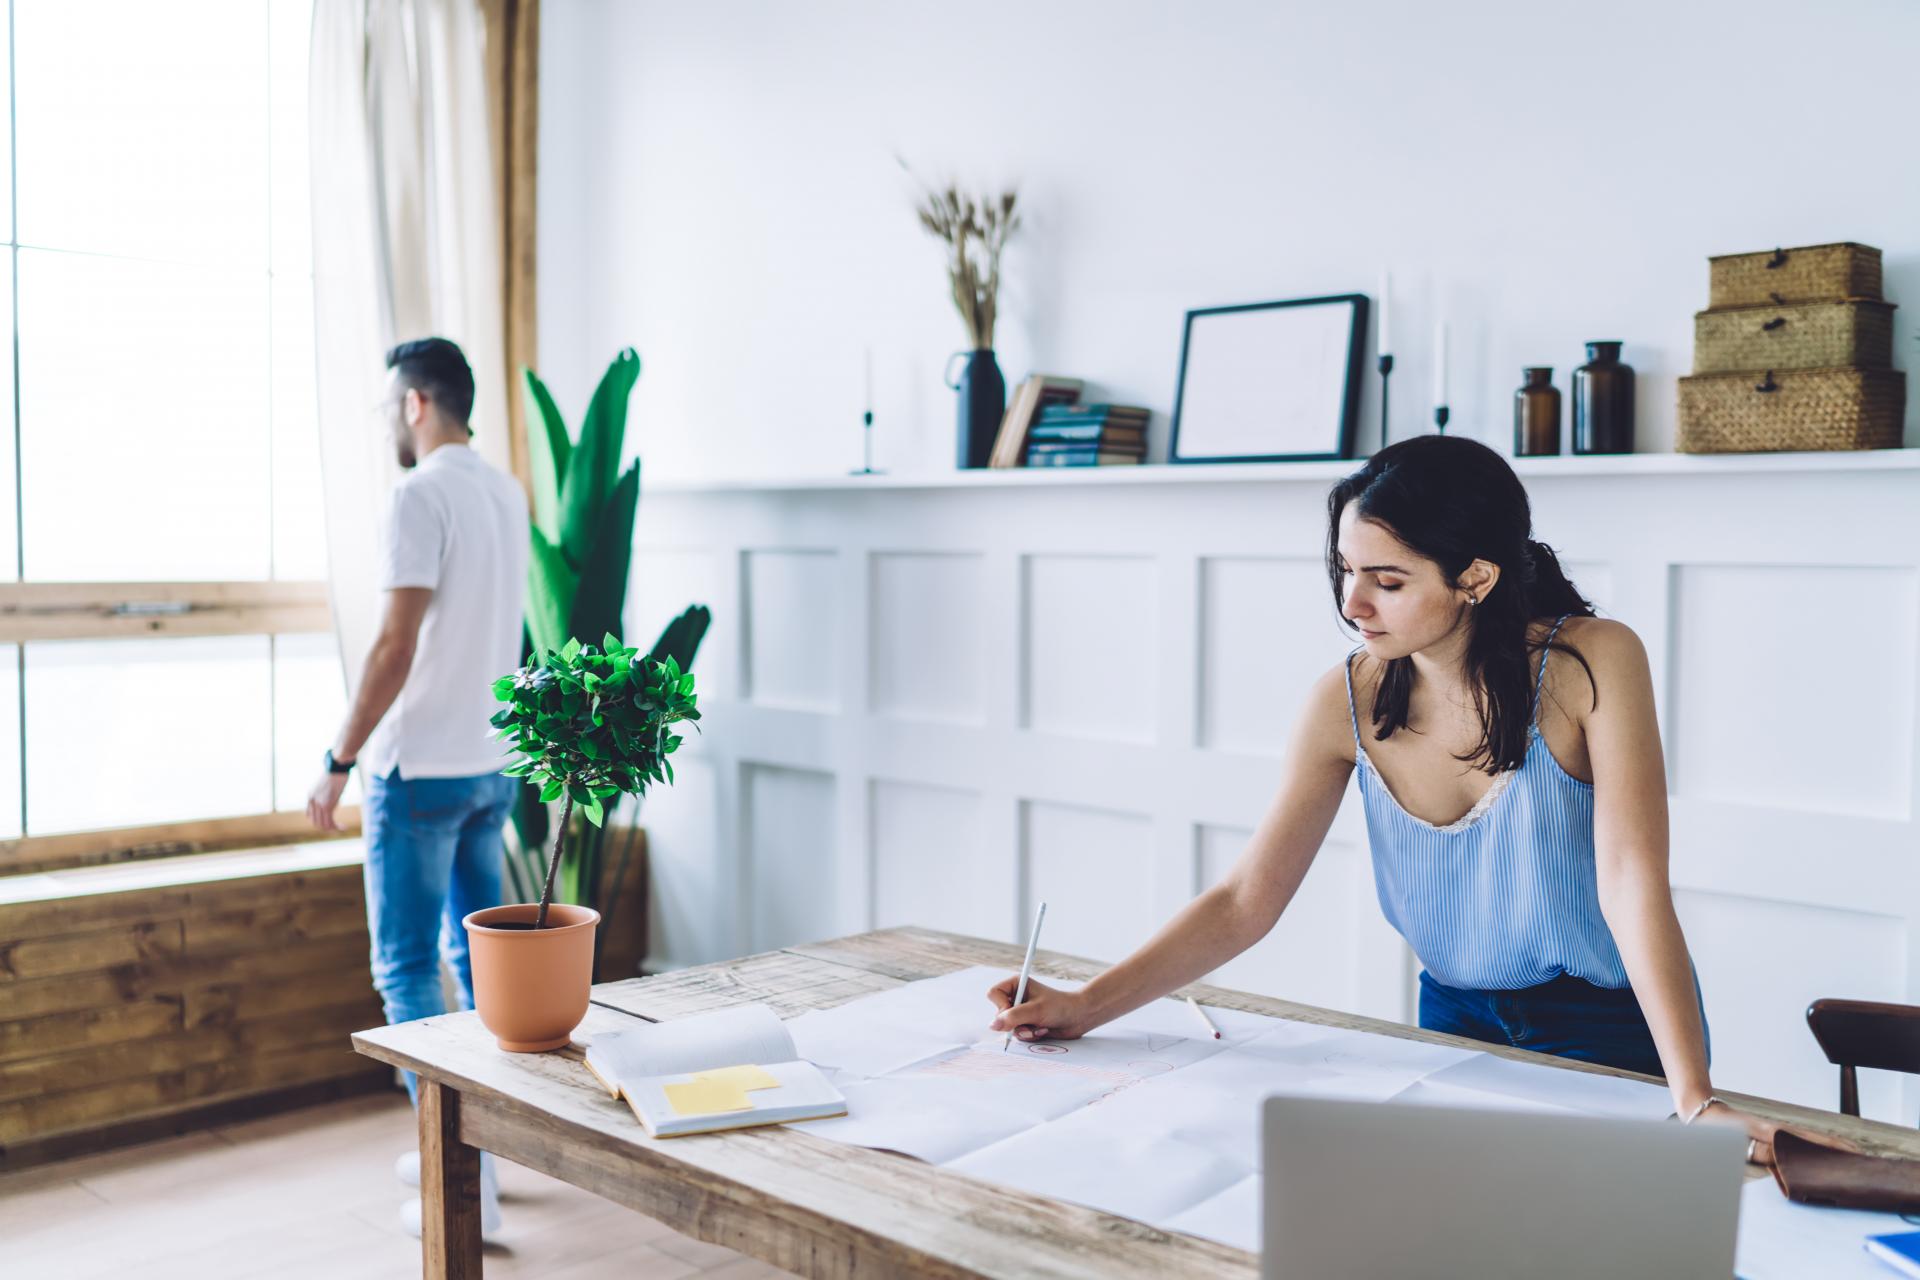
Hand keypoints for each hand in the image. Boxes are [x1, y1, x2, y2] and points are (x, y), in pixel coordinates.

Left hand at [306, 771, 348, 831]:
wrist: (337, 766)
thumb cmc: (336, 772)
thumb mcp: (327, 785)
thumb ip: (325, 794)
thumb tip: (332, 798)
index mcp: (310, 797)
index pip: (310, 815)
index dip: (319, 821)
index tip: (330, 821)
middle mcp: (312, 802)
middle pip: (316, 822)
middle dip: (327, 827)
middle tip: (337, 827)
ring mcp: (318, 804)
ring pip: (323, 825)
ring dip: (332, 829)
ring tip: (341, 828)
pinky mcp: (327, 805)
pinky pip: (330, 822)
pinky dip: (337, 827)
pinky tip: (344, 827)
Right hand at [987, 975, 1093, 1041]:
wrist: (1078, 1018)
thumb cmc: (1060, 1007)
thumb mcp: (1036, 1010)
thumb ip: (1013, 1017)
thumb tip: (992, 1025)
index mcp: (1016, 985)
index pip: (993, 994)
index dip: (1001, 1006)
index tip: (1013, 1013)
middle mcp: (1016, 998)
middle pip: (999, 1014)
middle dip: (1015, 1023)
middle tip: (1030, 1023)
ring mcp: (1020, 1013)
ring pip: (1007, 1027)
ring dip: (1024, 1031)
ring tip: (1040, 1026)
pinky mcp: (1026, 1025)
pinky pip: (1018, 1035)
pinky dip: (1030, 1036)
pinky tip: (1042, 1030)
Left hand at [1693, 1101, 1859, 1166]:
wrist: (1701, 1111)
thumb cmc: (1717, 1127)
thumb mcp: (1738, 1139)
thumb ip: (1758, 1149)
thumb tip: (1782, 1157)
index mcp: (1775, 1132)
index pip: (1812, 1140)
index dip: (1833, 1146)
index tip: (1854, 1152)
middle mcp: (1778, 1131)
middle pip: (1814, 1141)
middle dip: (1837, 1150)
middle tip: (1860, 1159)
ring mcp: (1774, 1133)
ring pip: (1806, 1142)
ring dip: (1826, 1150)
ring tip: (1846, 1160)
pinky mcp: (1767, 1137)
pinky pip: (1794, 1144)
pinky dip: (1810, 1149)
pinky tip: (1815, 1157)